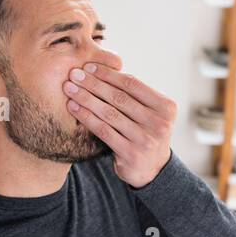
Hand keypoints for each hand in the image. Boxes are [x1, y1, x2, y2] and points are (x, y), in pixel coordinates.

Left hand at [63, 63, 176, 187]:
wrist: (152, 170)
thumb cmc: (145, 133)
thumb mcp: (150, 113)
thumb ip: (135, 95)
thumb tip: (102, 68)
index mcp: (166, 107)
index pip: (133, 84)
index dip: (109, 74)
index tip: (89, 66)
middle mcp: (159, 123)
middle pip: (119, 97)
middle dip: (93, 84)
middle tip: (74, 74)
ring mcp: (146, 139)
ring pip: (109, 113)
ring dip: (86, 98)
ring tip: (69, 88)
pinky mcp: (131, 153)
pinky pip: (103, 130)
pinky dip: (86, 117)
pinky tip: (73, 108)